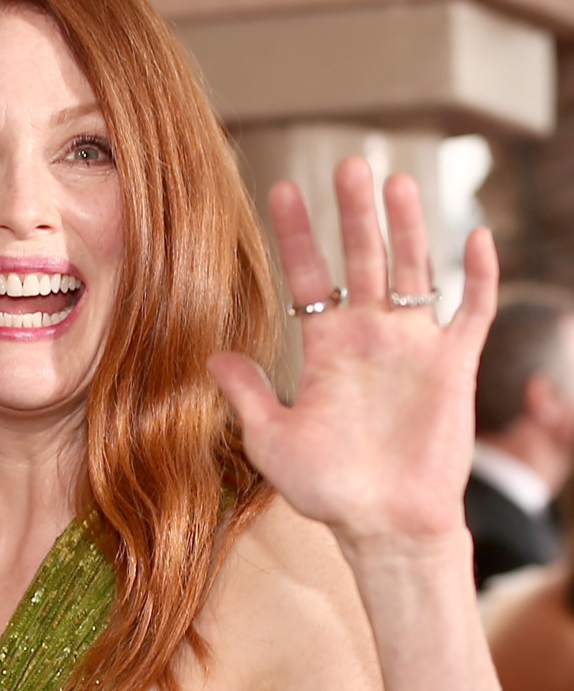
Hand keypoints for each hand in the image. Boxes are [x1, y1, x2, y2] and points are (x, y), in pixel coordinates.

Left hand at [208, 156, 497, 541]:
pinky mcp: (453, 367)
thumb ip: (248, 393)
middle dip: (354, 214)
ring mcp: (413, 347)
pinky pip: (472, 313)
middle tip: (350, 164)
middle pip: (362, 259)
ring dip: (408, 229)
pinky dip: (479, 277)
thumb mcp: (271, 440)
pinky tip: (478, 238)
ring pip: (413, 272)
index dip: (297, 235)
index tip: (281, 188)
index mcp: (326, 348)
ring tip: (398, 182)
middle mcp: (369, 337)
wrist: (385, 526)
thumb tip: (212, 354)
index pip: (308, 276)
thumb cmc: (329, 489)